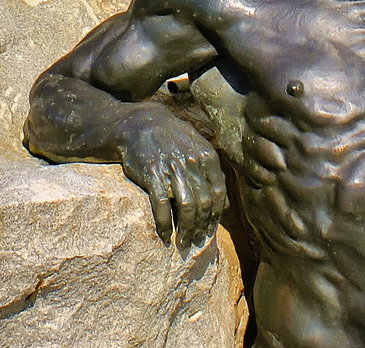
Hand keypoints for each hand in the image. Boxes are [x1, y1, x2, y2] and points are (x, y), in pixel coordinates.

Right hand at [113, 106, 227, 248]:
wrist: (138, 123)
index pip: (218, 192)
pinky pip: (162, 205)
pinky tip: (165, 235)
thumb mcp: (197, 146)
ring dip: (186, 229)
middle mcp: (192, 162)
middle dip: (201, 226)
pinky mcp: (152, 174)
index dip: (216, 215)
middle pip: (204, 203)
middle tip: (196, 240)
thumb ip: (212, 172)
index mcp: (207, 155)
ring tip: (183, 242)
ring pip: (187, 207)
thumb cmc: (170, 138)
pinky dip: (165, 224)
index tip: (210, 229)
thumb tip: (226, 205)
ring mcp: (172, 168)